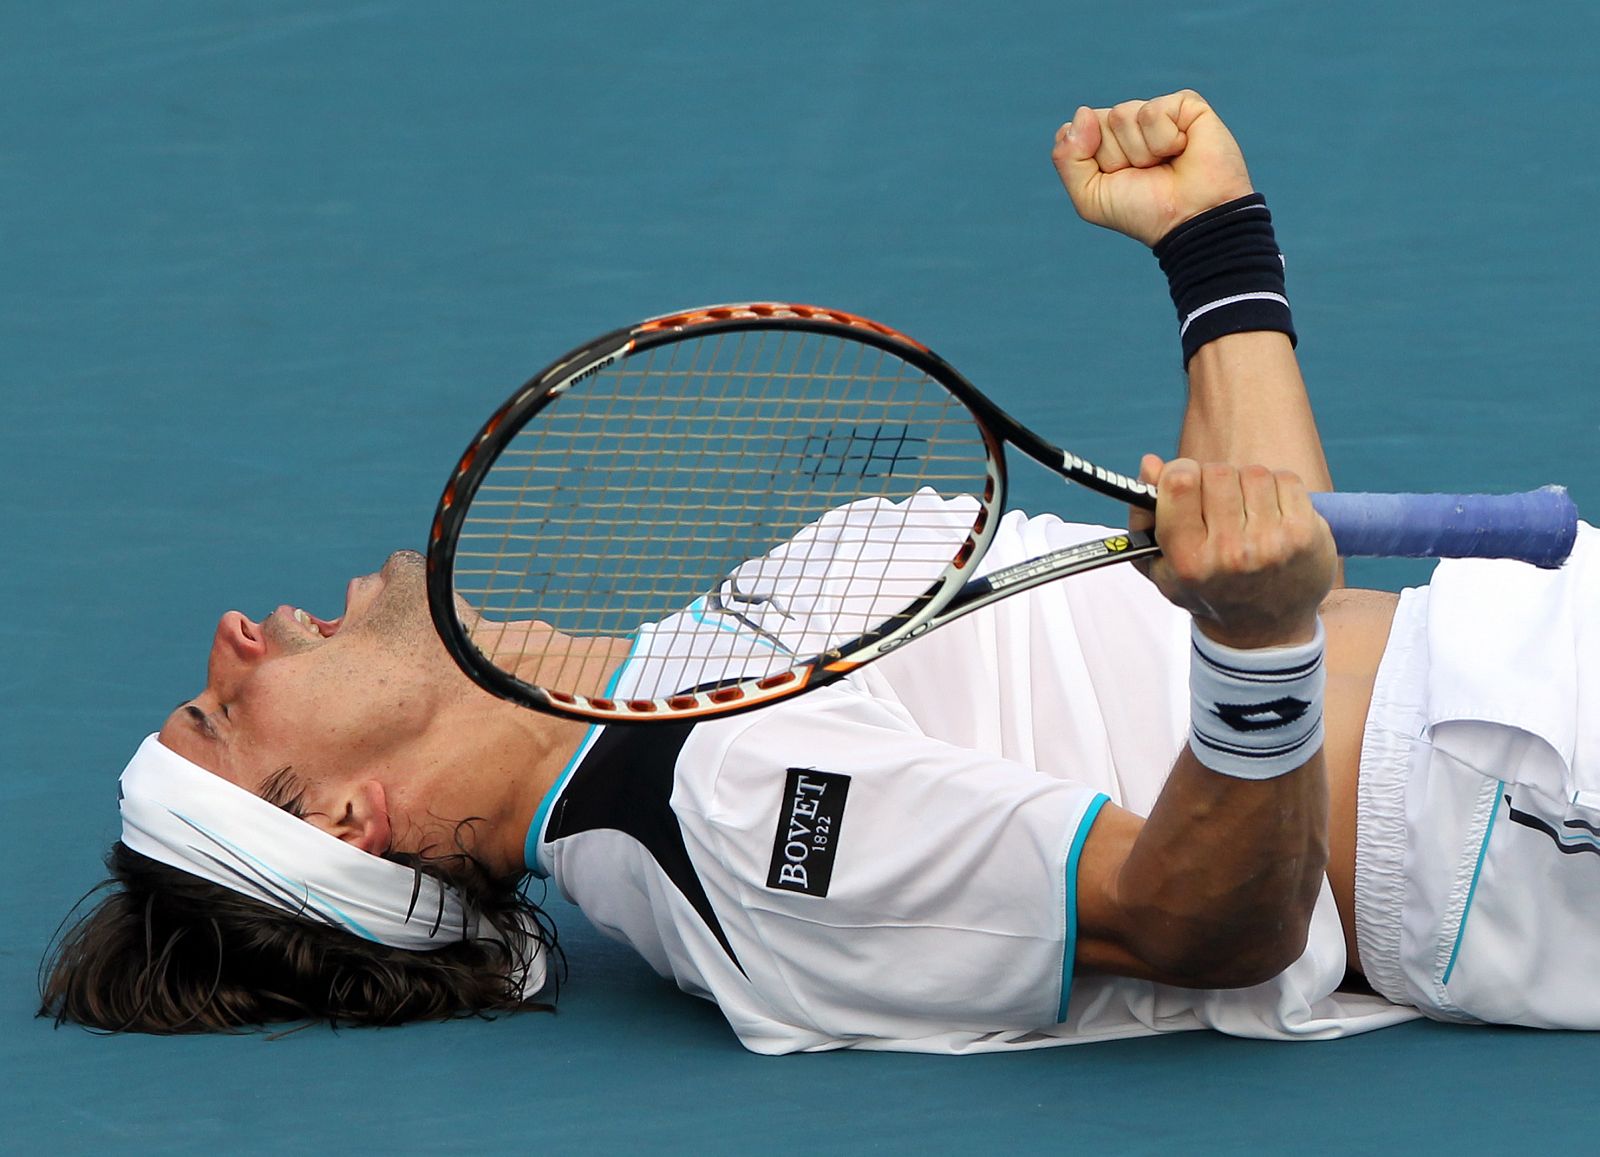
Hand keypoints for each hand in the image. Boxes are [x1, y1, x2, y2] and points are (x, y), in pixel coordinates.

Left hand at [1052, 90, 1253, 246]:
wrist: (1190, 219)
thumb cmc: (1144, 212)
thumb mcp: (1090, 197)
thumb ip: (1067, 158)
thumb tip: (1084, 111)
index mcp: (1104, 141)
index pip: (1075, 131)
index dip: (1093, 163)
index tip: (1119, 180)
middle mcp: (1129, 124)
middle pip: (1098, 122)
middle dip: (1117, 156)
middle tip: (1145, 174)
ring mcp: (1156, 112)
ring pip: (1122, 115)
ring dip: (1141, 152)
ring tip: (1165, 164)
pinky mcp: (1185, 104)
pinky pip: (1152, 112)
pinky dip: (1164, 140)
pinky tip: (1182, 149)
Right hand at [1128, 454, 1333, 648]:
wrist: (1264, 631)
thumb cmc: (1207, 591)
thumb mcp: (1161, 565)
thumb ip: (1144, 515)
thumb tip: (1150, 463)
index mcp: (1188, 559)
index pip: (1180, 481)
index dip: (1179, 472)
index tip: (1184, 483)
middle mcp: (1230, 552)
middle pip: (1217, 472)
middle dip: (1215, 479)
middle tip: (1219, 504)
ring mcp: (1271, 543)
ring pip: (1252, 473)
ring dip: (1247, 484)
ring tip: (1246, 512)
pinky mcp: (1304, 534)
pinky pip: (1285, 479)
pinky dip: (1277, 489)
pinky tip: (1271, 514)